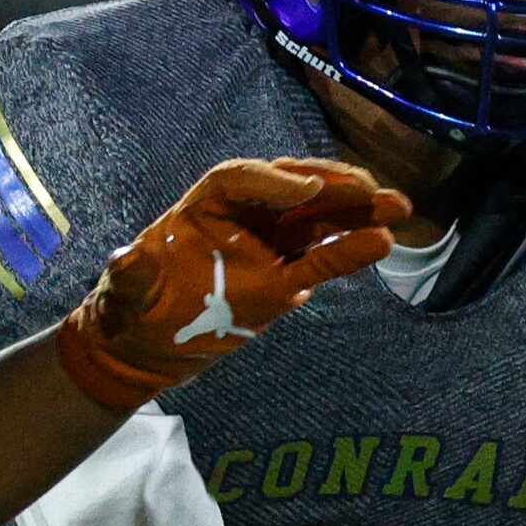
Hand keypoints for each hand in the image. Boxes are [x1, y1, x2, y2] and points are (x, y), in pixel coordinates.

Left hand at [54, 157, 409, 411]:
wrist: (145, 346)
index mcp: (204, 205)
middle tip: (370, 188)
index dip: (272, 181)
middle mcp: (242, 216)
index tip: (305, 188)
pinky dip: (351, 251)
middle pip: (292, 189)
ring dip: (358, 210)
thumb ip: (133, 276)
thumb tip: (129, 259)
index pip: (239, 179)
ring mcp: (268, 244)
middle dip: (332, 185)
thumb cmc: (133, 308)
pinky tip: (384, 242)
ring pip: (318, 218)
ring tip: (398, 206)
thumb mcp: (126, 292)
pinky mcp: (284, 276)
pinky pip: (322, 259)